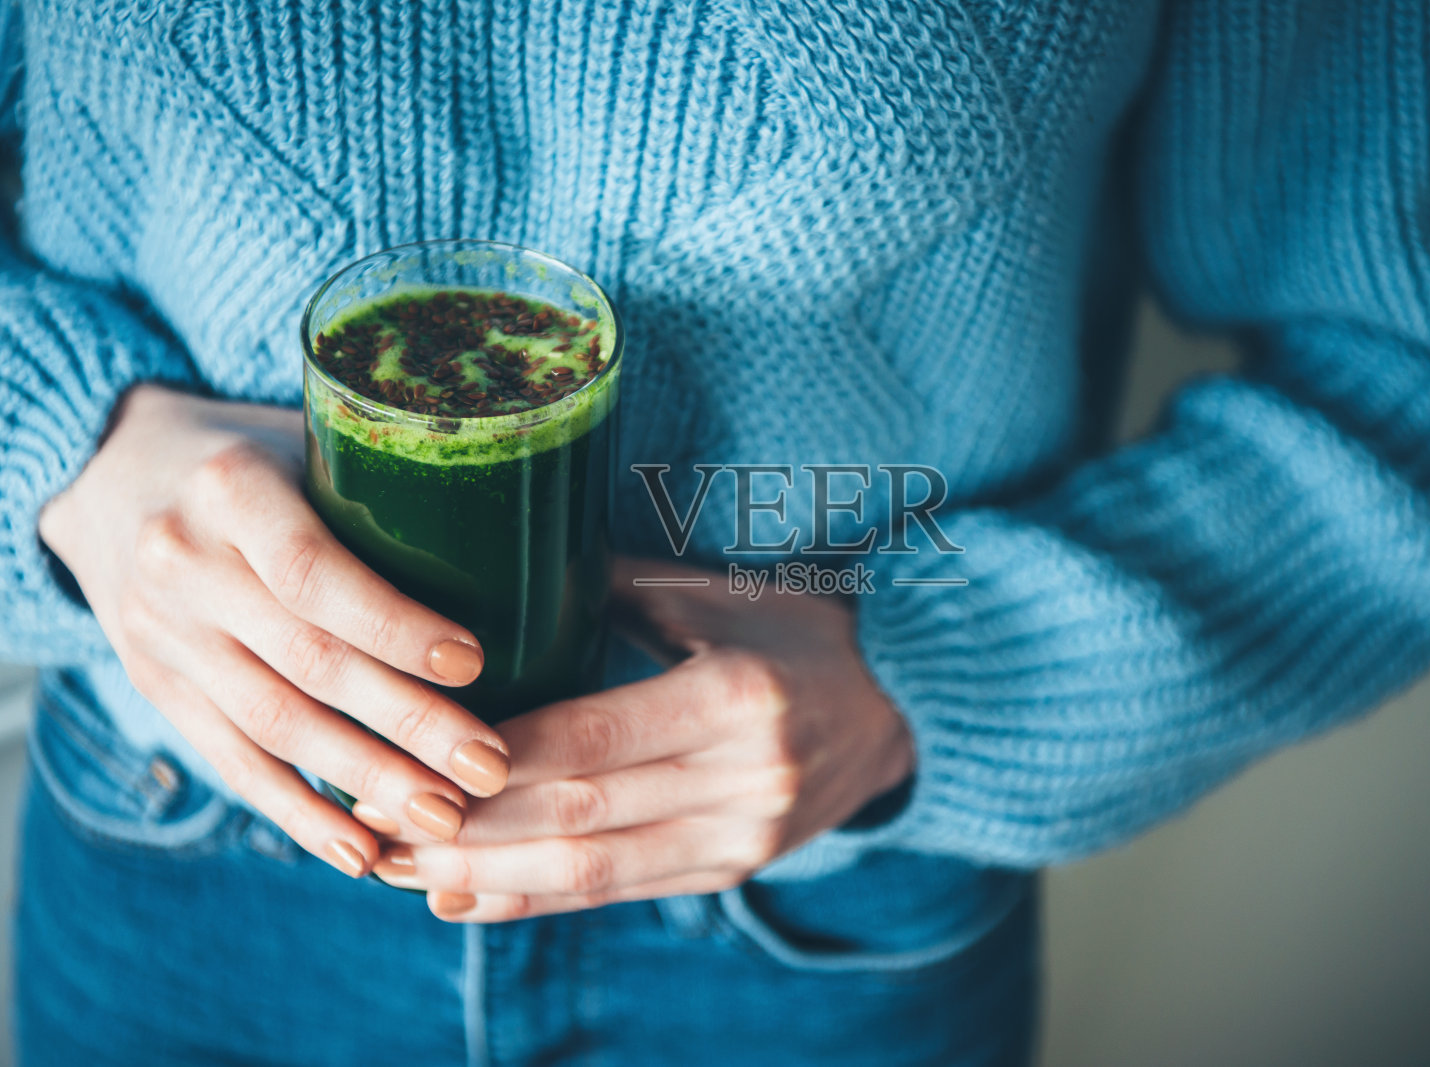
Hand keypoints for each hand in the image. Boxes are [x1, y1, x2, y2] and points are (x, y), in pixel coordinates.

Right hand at [39, 384, 511, 878]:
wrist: (107, 475)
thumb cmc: (256, 456)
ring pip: (274, 725)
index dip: (393, 624)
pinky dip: (300, 814)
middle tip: (490, 766)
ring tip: (449, 819)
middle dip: (407, 724)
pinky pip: (232, 764)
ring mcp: (162, 635)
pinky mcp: (158, 689)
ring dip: (367, 781)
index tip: (471, 663)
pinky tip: (363, 852)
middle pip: (306, 661)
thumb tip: (539, 539)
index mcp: (228, 487)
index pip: (312, 572)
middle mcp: (182, 564)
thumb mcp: (306, 437)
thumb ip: (389, 484)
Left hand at [372, 557, 914, 921]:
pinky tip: (462, 900)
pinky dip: (534, 900)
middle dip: (469, 826)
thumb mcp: (716, 595)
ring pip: (592, 870)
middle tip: (374, 820)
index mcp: (737, 696)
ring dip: (485, 876)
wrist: (896, 709)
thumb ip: (608, 587)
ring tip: (396, 870)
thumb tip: (494, 559)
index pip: (595, 738)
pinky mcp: (731, 870)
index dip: (497, 758)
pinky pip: (618, 892)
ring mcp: (741, 836)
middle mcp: (745, 777)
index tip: (410, 758)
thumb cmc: (793, 632)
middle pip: (581, 815)